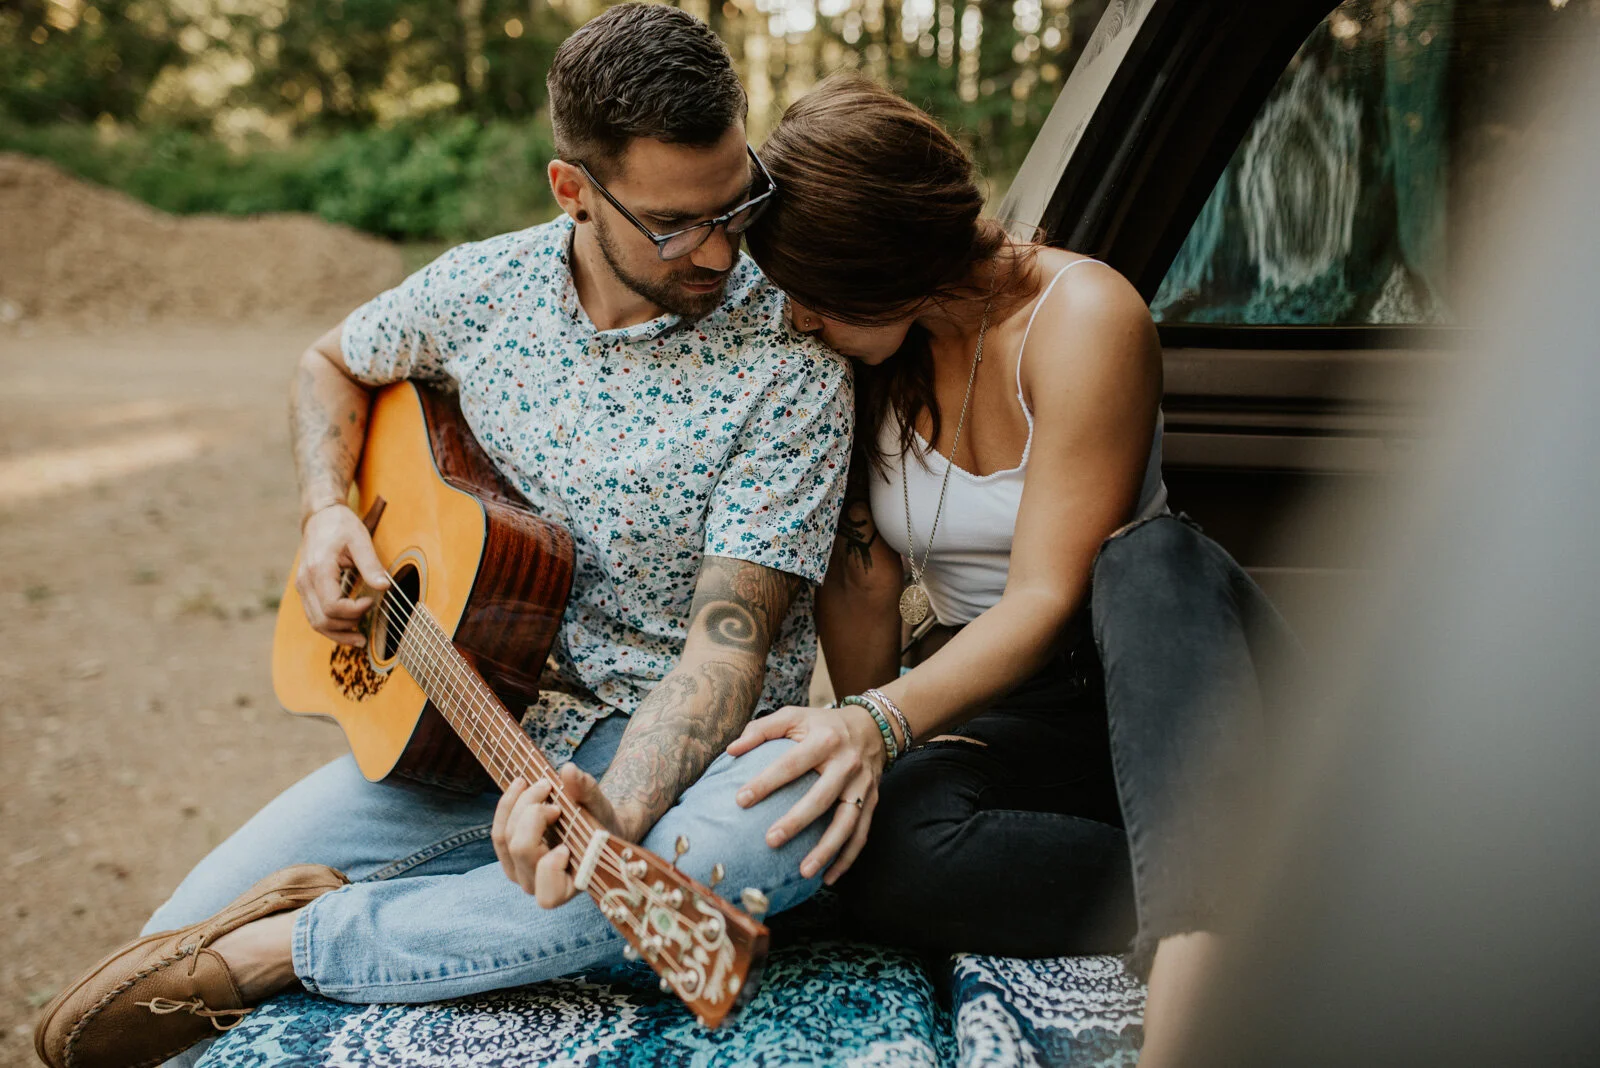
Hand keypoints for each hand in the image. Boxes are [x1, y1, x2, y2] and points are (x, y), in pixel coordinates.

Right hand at [295, 503, 389, 645]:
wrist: (320, 517)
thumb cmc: (341, 525)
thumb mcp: (360, 539)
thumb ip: (371, 564)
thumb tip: (385, 586)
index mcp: (319, 569)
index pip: (332, 606)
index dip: (354, 611)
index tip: (371, 602)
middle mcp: (305, 581)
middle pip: (322, 620)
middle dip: (348, 626)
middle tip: (369, 617)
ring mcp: (302, 587)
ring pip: (316, 622)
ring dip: (338, 634)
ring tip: (361, 639)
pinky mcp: (306, 590)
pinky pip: (314, 616)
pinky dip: (331, 627)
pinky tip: (349, 630)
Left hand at [492, 763, 620, 907]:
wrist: (594, 829)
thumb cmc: (601, 825)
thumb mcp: (601, 809)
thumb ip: (587, 792)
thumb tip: (569, 770)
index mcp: (568, 887)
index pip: (548, 895)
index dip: (550, 868)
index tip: (565, 843)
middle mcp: (538, 886)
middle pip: (522, 850)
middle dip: (533, 813)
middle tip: (551, 789)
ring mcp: (519, 872)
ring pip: (505, 839)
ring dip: (518, 804)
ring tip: (540, 783)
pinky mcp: (508, 857)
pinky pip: (497, 833)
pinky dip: (507, 805)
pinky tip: (521, 785)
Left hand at [726, 703, 886, 884]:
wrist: (873, 727)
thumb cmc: (823, 725)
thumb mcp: (795, 716)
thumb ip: (762, 729)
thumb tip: (730, 750)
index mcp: (824, 740)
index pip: (791, 763)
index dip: (766, 782)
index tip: (741, 800)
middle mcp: (847, 764)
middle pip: (821, 797)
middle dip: (796, 821)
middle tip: (770, 840)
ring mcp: (862, 786)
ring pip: (846, 823)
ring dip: (826, 849)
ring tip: (803, 872)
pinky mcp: (872, 801)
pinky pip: (861, 835)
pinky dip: (846, 859)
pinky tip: (828, 878)